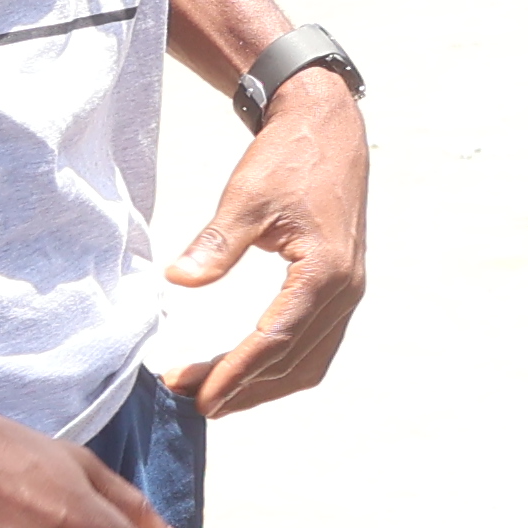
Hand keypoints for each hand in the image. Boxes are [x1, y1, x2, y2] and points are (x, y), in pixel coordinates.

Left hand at [161, 73, 366, 414]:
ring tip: (213, 392)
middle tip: (189, 397)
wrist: (329, 130)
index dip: (236, 373)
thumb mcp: (246, 196)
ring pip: (309, 361)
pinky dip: (281, 365)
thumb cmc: (289, 158)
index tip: (199, 398)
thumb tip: (179, 280)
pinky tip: (248, 369)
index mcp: (325, 270)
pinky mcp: (341, 289)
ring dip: (263, 384)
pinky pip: (315, 344)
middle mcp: (345, 290)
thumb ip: (217, 243)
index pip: (275, 338)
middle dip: (242, 386)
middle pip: (293, 361)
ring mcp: (348, 292)